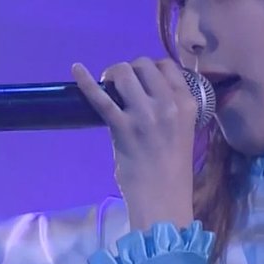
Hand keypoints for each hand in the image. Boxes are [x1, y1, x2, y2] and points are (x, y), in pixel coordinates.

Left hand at [71, 57, 197, 231]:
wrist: (163, 199)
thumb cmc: (172, 169)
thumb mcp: (183, 131)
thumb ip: (170, 109)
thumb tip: (146, 92)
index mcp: (187, 103)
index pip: (167, 66)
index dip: (150, 68)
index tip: (141, 80)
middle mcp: (168, 104)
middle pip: (143, 64)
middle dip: (129, 69)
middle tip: (120, 85)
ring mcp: (144, 115)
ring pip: (123, 73)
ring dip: (112, 74)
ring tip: (107, 86)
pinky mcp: (122, 127)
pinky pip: (100, 98)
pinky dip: (85, 81)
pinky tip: (76, 69)